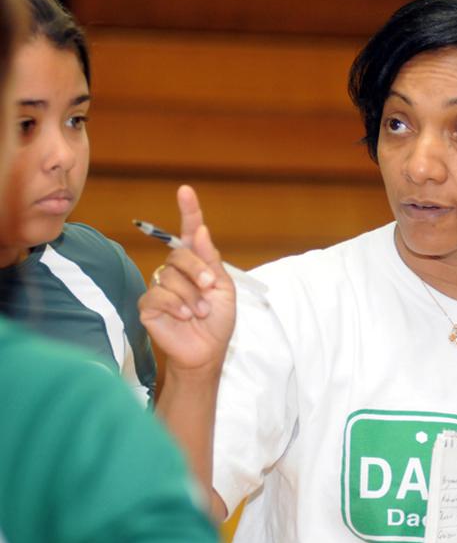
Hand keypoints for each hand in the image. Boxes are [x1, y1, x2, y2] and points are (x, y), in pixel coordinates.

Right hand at [139, 185, 235, 376]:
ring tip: (199, 312)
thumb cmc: (218, 321)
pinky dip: (175, 305)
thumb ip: (211, 261)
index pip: (190, 232)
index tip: (186, 191)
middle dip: (197, 270)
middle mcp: (176, 271)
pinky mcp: (148, 305)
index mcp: (198, 264)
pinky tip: (184, 316)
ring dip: (191, 296)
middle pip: (179, 253)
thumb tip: (202, 231)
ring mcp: (160, 286)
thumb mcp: (223, 289)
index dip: (189, 211)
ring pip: (169, 276)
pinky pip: (157, 295)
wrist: (207, 352)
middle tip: (209, 288)